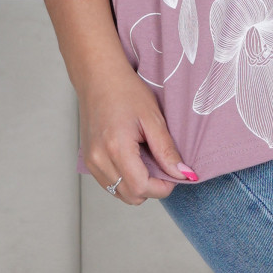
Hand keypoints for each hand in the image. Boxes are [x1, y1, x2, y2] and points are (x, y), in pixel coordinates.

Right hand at [78, 62, 197, 203]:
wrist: (98, 76)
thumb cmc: (125, 90)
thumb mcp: (152, 117)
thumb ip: (166, 150)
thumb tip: (184, 175)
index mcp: (116, 148)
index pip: (141, 188)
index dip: (162, 187)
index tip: (174, 176)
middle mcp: (99, 159)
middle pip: (131, 196)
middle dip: (152, 188)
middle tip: (162, 165)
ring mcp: (91, 161)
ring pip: (120, 193)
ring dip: (137, 185)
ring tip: (146, 158)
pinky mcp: (88, 160)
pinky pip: (110, 183)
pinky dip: (125, 179)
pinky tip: (132, 158)